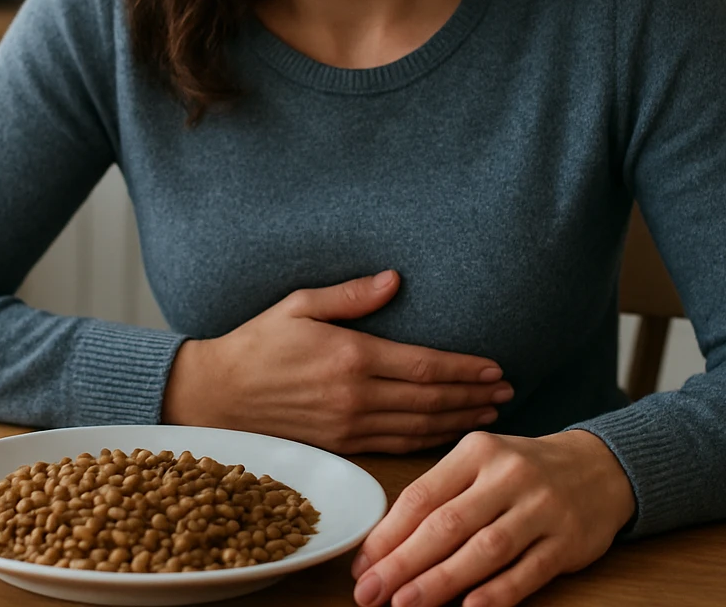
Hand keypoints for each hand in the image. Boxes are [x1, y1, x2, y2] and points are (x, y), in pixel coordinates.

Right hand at [161, 269, 513, 453]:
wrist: (218, 394)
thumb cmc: (258, 342)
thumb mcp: (299, 304)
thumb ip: (349, 294)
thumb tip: (394, 279)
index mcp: (351, 356)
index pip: (424, 367)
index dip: (465, 369)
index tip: (495, 367)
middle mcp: (355, 396)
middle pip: (431, 401)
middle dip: (473, 396)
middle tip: (507, 393)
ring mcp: (349, 426)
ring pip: (419, 428)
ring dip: (458, 421)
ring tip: (488, 414)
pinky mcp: (340, 446)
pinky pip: (396, 445)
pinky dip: (428, 441)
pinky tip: (447, 434)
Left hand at [350, 430, 635, 606]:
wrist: (599, 467)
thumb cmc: (522, 470)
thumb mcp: (479, 465)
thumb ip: (438, 497)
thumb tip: (384, 546)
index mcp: (476, 451)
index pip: (422, 496)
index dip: (388, 535)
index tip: (362, 567)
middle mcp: (508, 475)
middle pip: (447, 524)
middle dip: (403, 563)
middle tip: (371, 593)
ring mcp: (541, 508)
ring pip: (484, 549)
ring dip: (441, 581)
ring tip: (405, 604)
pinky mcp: (567, 541)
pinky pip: (528, 572)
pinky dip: (497, 593)